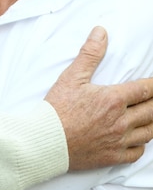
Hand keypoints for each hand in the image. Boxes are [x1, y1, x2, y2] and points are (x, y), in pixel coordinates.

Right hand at [45, 26, 152, 169]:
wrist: (47, 140)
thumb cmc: (58, 108)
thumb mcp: (73, 76)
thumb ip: (90, 53)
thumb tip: (101, 32)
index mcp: (113, 99)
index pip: (144, 89)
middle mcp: (121, 121)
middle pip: (151, 110)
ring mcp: (118, 141)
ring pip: (148, 132)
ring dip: (152, 121)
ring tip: (150, 113)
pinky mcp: (112, 156)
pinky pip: (136, 152)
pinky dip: (141, 144)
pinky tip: (137, 138)